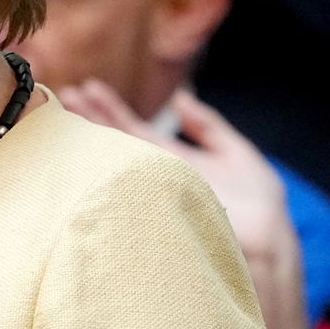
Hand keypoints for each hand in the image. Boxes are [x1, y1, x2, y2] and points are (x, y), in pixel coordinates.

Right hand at [58, 82, 291, 257]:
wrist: (264, 241)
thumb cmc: (256, 205)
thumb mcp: (235, 154)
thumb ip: (207, 126)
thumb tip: (180, 99)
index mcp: (169, 161)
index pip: (133, 129)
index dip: (111, 108)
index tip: (89, 87)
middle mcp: (153, 174)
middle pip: (115, 139)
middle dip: (91, 115)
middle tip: (65, 93)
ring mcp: (147, 189)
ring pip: (111, 155)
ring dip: (90, 130)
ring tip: (68, 105)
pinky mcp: (146, 202)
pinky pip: (118, 178)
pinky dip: (98, 159)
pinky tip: (83, 143)